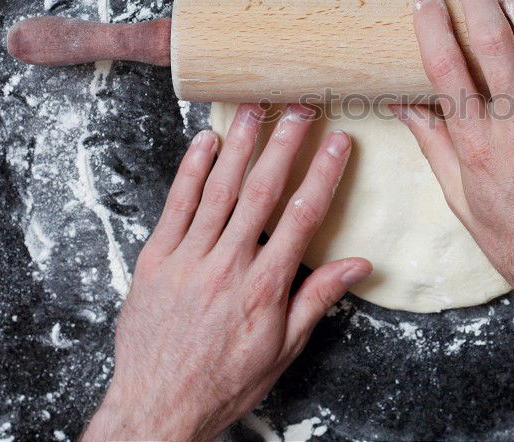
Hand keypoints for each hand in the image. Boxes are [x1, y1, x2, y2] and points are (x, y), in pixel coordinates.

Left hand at [83, 103, 371, 441]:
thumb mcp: (283, 349)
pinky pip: (175, 205)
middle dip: (284, 144)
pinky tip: (204, 142)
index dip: (324, 174)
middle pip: (261, 191)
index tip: (338, 143)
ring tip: (254, 109)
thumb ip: (318, 300)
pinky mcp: (155, 259)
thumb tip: (358, 266)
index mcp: (264, 287)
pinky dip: (190, 170)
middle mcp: (227, 264)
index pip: (302, 216)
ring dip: (239, 145)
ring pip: (218, 189)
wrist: (157, 406)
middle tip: (299, 108)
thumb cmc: (224, 381)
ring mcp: (188, 258)